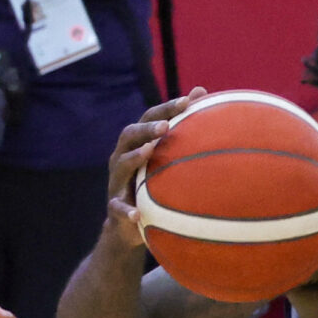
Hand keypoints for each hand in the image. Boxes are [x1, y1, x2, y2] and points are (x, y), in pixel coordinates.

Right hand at [103, 88, 205, 246]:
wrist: (128, 226)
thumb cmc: (153, 185)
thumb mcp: (166, 158)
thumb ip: (181, 128)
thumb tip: (202, 91)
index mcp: (137, 143)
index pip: (150, 119)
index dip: (167, 108)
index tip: (188, 101)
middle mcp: (122, 157)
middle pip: (130, 135)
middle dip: (147, 128)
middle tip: (165, 126)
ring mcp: (117, 181)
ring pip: (121, 165)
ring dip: (134, 157)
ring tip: (149, 151)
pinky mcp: (115, 207)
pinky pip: (118, 207)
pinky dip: (126, 210)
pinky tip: (137, 214)